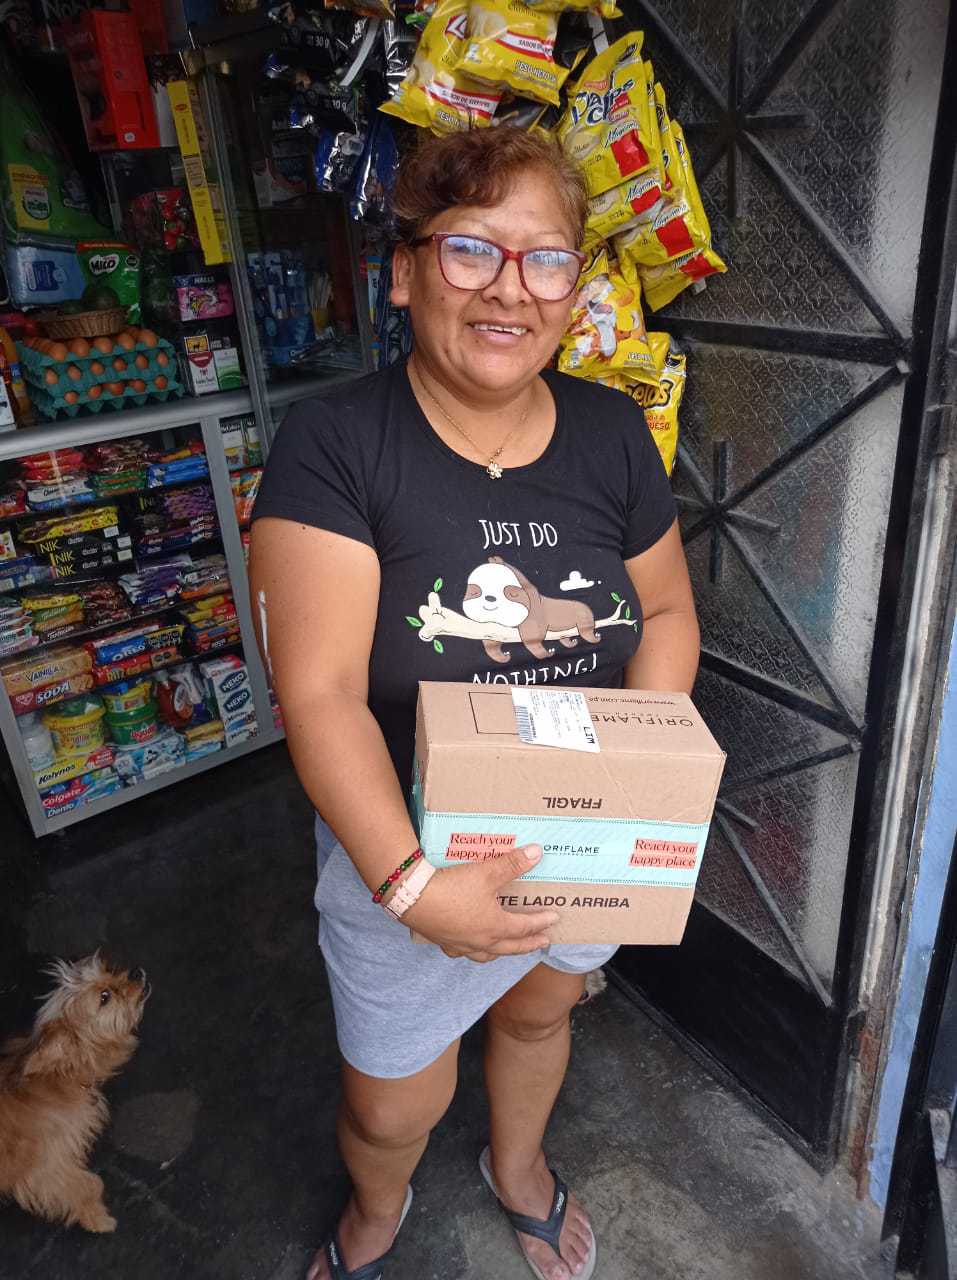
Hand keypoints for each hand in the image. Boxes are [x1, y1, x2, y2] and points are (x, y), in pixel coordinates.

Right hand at [402, 845, 559, 962]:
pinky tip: (467, 943)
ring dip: (499, 952)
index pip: (524, 927)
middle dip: (527, 945)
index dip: (540, 922)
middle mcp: (479, 941)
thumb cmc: (453, 887)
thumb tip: (537, 853)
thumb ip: (512, 863)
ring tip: (505, 949)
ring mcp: (459, 944)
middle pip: (509, 948)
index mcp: (494, 927)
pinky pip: (461, 951)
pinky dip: (470, 950)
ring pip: (485, 955)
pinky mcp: (441, 940)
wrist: (414, 898)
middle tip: (541, 943)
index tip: (553, 919)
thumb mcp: (486, 872)